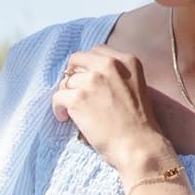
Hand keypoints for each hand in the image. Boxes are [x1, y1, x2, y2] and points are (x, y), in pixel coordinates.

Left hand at [51, 45, 174, 179]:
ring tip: (71, 112)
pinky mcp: (78, 98)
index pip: (96, 51)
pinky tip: (65, 119)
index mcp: (126, 60)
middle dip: (72, 76)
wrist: (137, 143)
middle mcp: (109, 65)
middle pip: (76, 60)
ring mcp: (92, 81)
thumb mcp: (134, 86)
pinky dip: (58, 109)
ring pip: (65, 81)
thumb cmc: (137, 122)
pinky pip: (57, 97)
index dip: (86, 67)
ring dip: (66, 96)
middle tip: (73, 94)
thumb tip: (87, 77)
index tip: (84, 81)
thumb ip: (115, 76)